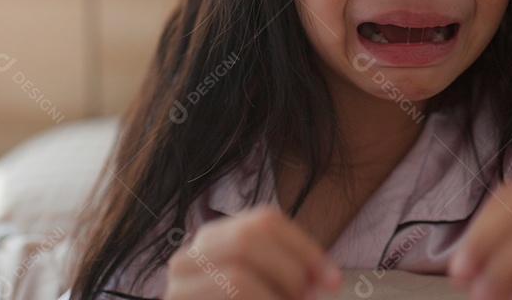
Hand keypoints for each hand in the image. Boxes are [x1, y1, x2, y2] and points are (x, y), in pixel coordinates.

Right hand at [165, 207, 342, 299]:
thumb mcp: (267, 291)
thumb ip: (288, 277)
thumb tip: (327, 280)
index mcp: (215, 241)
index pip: (264, 220)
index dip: (305, 247)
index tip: (333, 281)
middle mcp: (189, 258)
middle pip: (248, 237)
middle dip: (290, 270)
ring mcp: (177, 288)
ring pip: (238, 277)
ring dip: (277, 299)